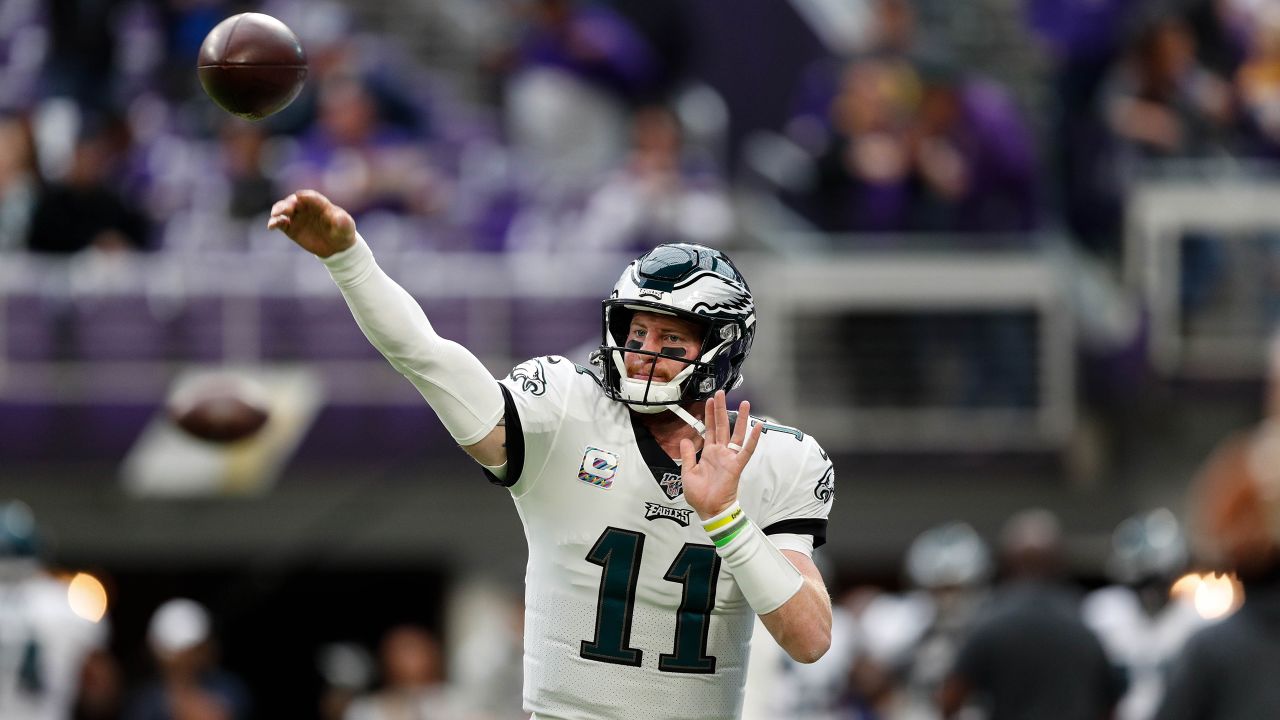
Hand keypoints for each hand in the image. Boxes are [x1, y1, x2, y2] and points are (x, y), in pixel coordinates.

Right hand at [267, 189, 355, 257]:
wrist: (336, 247)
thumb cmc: (342, 232)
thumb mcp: (346, 227)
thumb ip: (343, 221)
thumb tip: (340, 218)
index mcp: (320, 203)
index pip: (312, 197)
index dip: (306, 196)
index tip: (299, 197)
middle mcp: (306, 207)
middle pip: (294, 201)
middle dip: (288, 204)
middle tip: (285, 209)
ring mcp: (297, 217)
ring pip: (284, 209)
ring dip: (278, 210)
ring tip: (276, 214)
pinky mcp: (290, 228)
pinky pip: (280, 223)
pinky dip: (274, 223)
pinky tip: (271, 226)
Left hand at [680, 390, 761, 519]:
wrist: (709, 511)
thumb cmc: (700, 495)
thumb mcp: (687, 473)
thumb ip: (687, 455)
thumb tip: (685, 439)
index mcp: (708, 453)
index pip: (709, 429)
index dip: (708, 415)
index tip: (708, 401)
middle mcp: (720, 452)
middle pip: (722, 426)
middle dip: (721, 409)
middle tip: (721, 393)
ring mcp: (729, 458)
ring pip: (736, 434)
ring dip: (740, 419)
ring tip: (744, 403)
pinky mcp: (736, 466)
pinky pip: (746, 450)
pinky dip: (752, 439)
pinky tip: (758, 426)